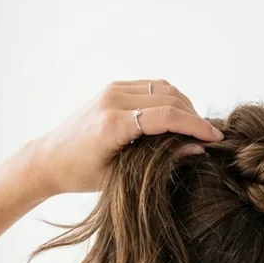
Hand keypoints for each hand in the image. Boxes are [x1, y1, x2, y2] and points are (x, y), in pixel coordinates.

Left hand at [21, 79, 223, 194]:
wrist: (47, 158)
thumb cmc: (79, 174)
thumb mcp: (122, 175)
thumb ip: (160, 160)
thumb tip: (195, 148)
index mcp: (113, 124)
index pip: (168, 115)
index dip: (197, 126)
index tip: (216, 138)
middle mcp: (113, 100)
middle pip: (169, 97)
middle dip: (194, 115)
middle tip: (208, 136)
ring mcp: (112, 90)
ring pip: (163, 87)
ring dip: (184, 105)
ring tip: (194, 127)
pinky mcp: (112, 88)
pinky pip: (151, 86)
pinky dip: (169, 98)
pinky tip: (176, 117)